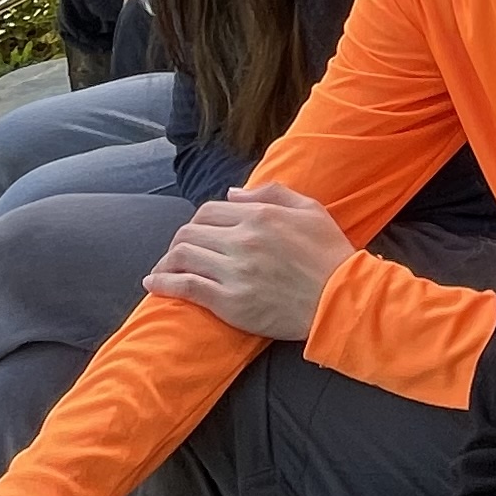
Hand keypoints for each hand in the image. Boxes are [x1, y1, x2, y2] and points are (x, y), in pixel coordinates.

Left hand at [146, 185, 351, 341]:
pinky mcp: (230, 302)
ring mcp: (235, 272)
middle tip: (180, 252)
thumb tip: (232, 193)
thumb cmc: (330, 254)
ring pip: (183, 256)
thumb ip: (272, 193)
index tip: (199, 233)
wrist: (342, 301)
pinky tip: (153, 283)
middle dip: (180, 240)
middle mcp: (243, 240)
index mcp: (261, 215)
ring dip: (167, 260)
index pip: (210, 210)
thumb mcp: (310, 209)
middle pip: (190, 232)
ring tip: (163, 267)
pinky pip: (186, 287)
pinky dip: (164, 283)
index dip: (200, 221)